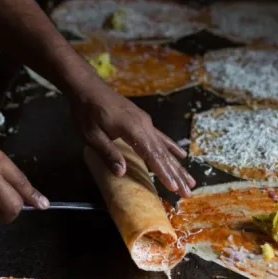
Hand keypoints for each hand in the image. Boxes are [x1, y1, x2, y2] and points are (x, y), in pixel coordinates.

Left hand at [71, 86, 195, 196]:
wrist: (88, 87)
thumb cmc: (87, 111)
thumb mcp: (91, 135)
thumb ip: (108, 153)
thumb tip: (122, 173)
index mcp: (132, 129)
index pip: (152, 155)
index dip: (163, 172)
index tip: (173, 187)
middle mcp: (144, 125)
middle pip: (163, 154)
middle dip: (177, 174)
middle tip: (188, 191)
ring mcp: (145, 122)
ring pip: (165, 147)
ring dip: (178, 165)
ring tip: (190, 180)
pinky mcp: (143, 121)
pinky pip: (161, 137)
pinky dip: (172, 147)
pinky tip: (181, 155)